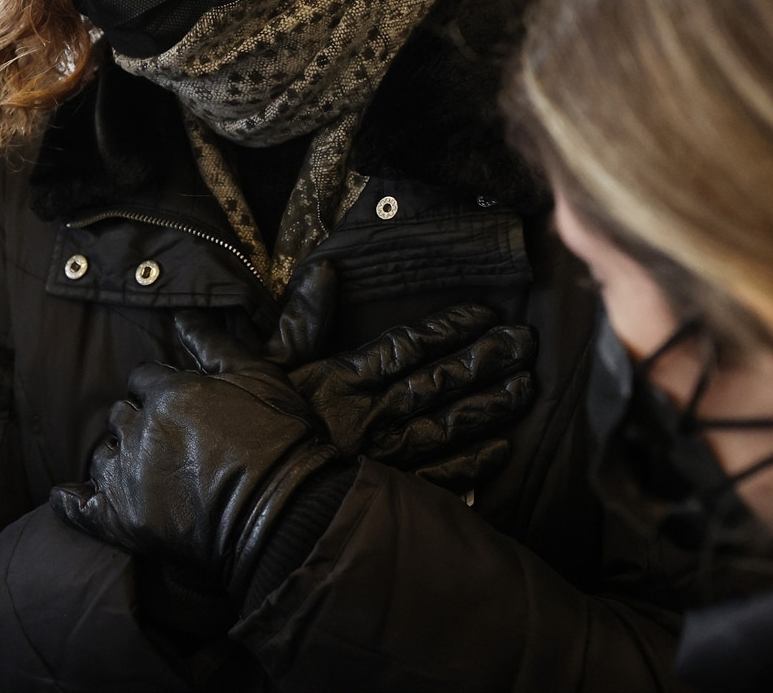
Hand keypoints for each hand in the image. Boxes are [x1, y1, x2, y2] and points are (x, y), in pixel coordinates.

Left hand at [50, 319, 336, 594]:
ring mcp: (128, 479)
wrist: (286, 515)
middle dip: (137, 421)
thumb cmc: (279, 441)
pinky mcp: (123, 522)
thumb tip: (181, 316)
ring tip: (141, 470)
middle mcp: (141, 432)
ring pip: (102, 456)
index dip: (159, 389)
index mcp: (169, 395)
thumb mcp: (258, 377)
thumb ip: (213, 343)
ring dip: (116, 458)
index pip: (143, 378)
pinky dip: (71, 503)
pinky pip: (80, 508)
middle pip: (119, 416)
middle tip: (166, 439)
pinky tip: (67, 497)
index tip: (179, 405)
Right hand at [265, 264, 538, 489]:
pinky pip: (441, 478)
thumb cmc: (250, 430)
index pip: (406, 346)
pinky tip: (502, 450)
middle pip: (439, 382)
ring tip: (526, 386)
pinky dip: (473, 465)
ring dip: (490, 406)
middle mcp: (371, 416)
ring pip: (449, 426)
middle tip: (525, 341)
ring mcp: (385, 457)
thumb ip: (301, 319)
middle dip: (485, 359)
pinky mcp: (389, 493)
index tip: (486, 311)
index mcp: (343, 379)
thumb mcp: (264, 364)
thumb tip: (325, 270)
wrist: (245, 502)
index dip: (449, 327)